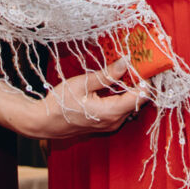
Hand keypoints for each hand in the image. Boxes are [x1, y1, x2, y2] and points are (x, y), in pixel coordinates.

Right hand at [16, 58, 150, 140]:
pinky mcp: (105, 125)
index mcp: (111, 112)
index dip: (144, 80)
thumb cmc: (60, 104)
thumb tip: (125, 62)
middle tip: (135, 65)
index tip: (144, 65)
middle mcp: (114, 122)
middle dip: (138, 83)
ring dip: (129, 90)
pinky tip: (114, 85)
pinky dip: (121, 97)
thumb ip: (106, 75)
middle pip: (137, 102)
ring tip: (124, 72)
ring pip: (129, 106)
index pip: (139, 97)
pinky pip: (121, 111)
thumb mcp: (82, 84)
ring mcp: (110, 126)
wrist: (44, 122)